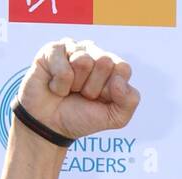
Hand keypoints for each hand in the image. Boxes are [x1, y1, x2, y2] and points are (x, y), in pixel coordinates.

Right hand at [18, 38, 139, 143]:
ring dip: (76, 85)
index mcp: (112, 66)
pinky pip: (63, 68)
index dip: (112, 89)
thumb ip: (130, 101)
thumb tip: (118, 81)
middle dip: (93, 87)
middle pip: (105, 61)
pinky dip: (59, 85)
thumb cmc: (82, 117)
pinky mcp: (52, 50)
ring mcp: (73, 48)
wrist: (51, 126)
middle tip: (83, 94)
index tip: (101, 98)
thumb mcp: (115, 117)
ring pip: (83, 61)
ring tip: (70, 90)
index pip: (123, 68)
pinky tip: (55, 86)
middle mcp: (94, 53)